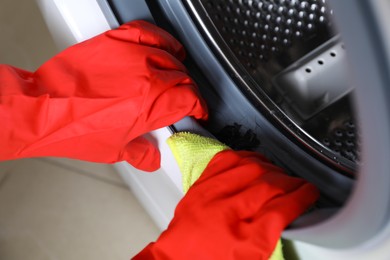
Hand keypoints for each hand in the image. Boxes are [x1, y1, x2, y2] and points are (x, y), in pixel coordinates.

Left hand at [0, 20, 206, 170]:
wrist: (44, 110)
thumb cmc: (75, 129)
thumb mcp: (115, 151)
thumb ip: (143, 155)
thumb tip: (153, 158)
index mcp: (152, 106)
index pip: (191, 100)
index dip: (199, 107)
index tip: (197, 111)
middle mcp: (148, 79)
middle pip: (184, 79)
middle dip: (188, 92)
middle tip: (184, 99)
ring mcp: (133, 57)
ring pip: (171, 56)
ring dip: (179, 67)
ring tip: (179, 72)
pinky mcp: (116, 43)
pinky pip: (148, 33)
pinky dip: (162, 38)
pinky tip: (166, 46)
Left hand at [134, 150, 318, 258]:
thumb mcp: (252, 257)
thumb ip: (272, 232)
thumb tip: (288, 211)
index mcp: (245, 240)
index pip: (282, 208)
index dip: (302, 197)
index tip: (310, 192)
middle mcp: (227, 213)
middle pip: (268, 184)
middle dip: (289, 182)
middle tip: (297, 185)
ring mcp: (210, 195)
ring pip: (249, 167)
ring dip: (270, 168)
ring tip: (278, 174)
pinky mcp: (200, 185)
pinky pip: (226, 160)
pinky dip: (244, 157)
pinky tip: (254, 161)